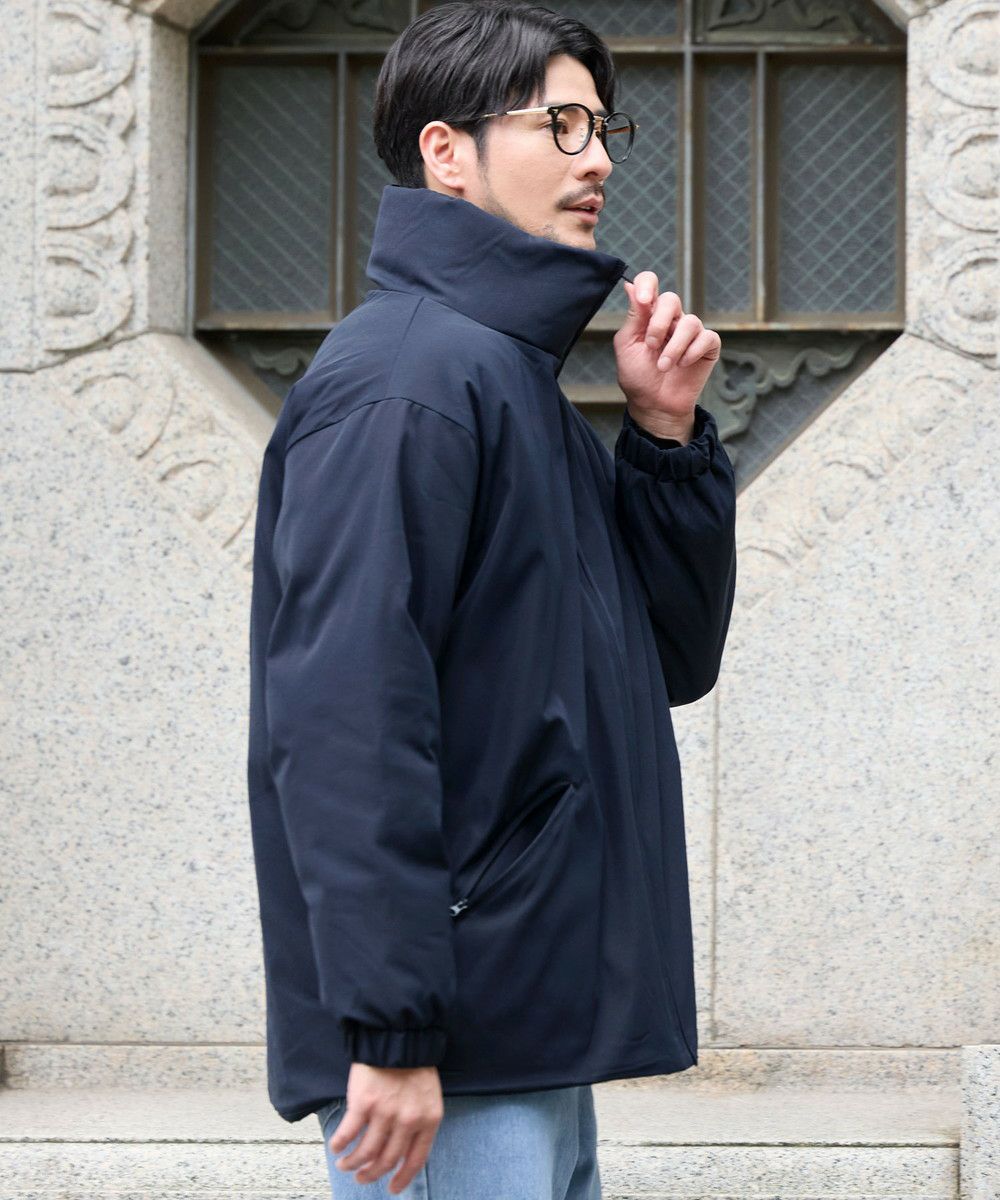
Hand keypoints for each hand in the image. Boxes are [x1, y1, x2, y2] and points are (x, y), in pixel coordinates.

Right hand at [329, 1063, 443, 1193]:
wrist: (398, 1035)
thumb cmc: (414, 1064)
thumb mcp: (428, 1095)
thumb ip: (419, 1121)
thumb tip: (404, 1150)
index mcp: (428, 1120)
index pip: (416, 1160)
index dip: (402, 1178)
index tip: (392, 1189)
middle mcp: (408, 1121)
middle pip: (387, 1160)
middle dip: (372, 1174)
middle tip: (361, 1177)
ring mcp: (385, 1113)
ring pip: (366, 1152)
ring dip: (352, 1163)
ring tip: (344, 1165)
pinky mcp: (363, 1103)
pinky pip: (348, 1133)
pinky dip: (339, 1144)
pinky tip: (335, 1147)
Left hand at [613, 270, 720, 442]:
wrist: (655, 406)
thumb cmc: (638, 377)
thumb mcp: (627, 346)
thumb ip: (633, 317)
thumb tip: (629, 285)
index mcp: (648, 315)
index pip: (650, 283)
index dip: (647, 284)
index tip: (643, 299)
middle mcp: (671, 319)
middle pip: (671, 299)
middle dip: (659, 323)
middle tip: (650, 346)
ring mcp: (690, 332)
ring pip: (690, 321)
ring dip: (674, 347)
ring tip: (664, 366)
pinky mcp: (707, 346)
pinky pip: (707, 337)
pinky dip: (692, 352)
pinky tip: (683, 365)